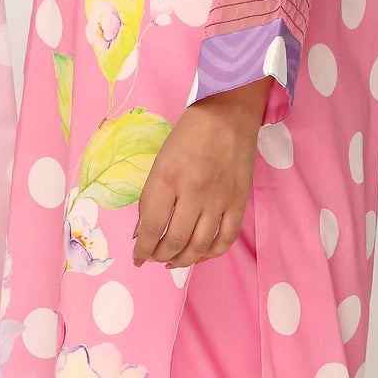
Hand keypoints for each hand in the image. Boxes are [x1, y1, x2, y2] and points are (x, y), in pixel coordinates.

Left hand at [132, 79, 273, 268]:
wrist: (228, 115)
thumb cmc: (187, 135)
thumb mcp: (159, 163)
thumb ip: (150, 199)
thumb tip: (141, 233)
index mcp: (167, 179)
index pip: (151, 226)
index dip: (142, 249)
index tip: (138, 257)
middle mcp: (193, 192)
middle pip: (175, 240)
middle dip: (160, 256)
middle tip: (154, 258)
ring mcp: (219, 199)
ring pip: (199, 245)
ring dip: (183, 260)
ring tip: (173, 261)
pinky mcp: (239, 201)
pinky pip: (226, 238)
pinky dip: (212, 253)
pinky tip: (200, 255)